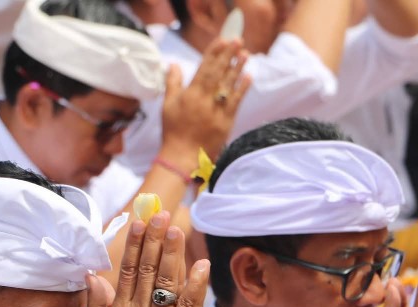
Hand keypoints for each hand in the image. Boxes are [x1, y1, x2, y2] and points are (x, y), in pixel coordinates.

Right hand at [86, 211, 209, 306]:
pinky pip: (189, 304)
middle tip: (161, 215)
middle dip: (154, 239)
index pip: (129, 270)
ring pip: (166, 281)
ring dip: (172, 253)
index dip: (135, 244)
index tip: (140, 222)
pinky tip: (201, 264)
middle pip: (148, 269)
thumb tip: (91, 275)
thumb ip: (97, 303)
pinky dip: (195, 283)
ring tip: (177, 229)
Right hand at [160, 39, 250, 160]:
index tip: (222, 39)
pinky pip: (236, 102)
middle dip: (229, 55)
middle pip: (219, 73)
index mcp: (190, 94)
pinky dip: (243, 89)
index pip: (205, 67)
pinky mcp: (226, 122)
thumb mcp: (168, 105)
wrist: (183, 156)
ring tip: (246, 54)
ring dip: (238, 68)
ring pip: (229, 85)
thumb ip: (173, 83)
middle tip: (238, 40)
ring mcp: (217, 111)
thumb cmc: (173, 131)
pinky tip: (249, 76)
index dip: (214, 52)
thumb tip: (174, 64)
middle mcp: (205, 100)